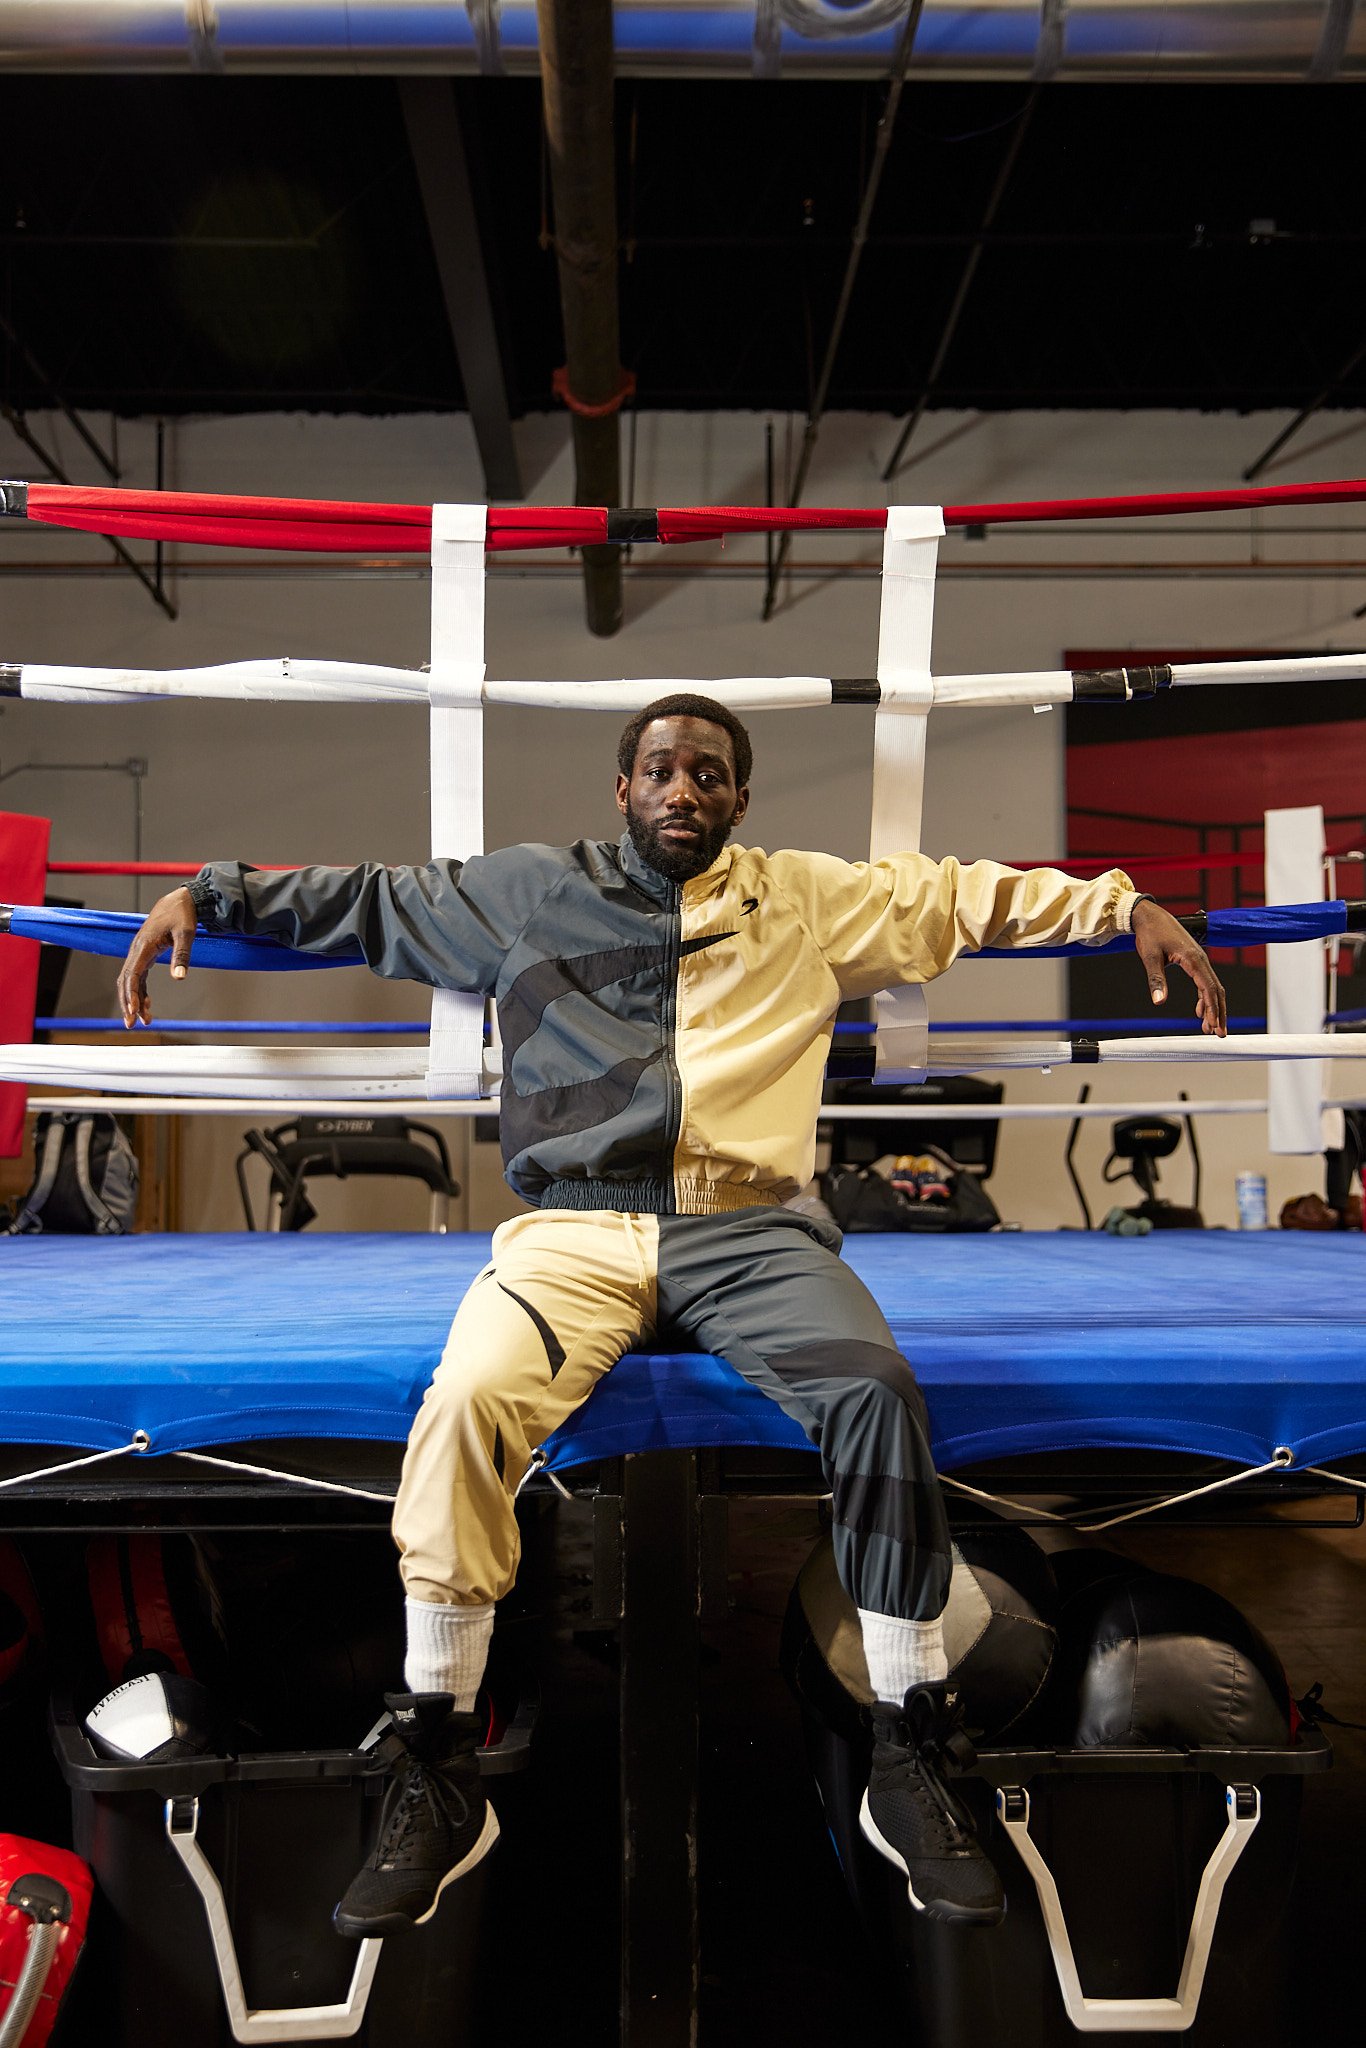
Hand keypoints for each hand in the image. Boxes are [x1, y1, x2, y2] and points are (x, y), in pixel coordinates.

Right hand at [117, 887, 196, 1027]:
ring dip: (133, 1000)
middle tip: (131, 1024)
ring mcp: (139, 952)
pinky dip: (141, 992)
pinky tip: (147, 1005)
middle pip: (126, 981)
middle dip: (127, 1003)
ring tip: (143, 1021)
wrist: (180, 901)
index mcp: (144, 945)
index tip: (134, 1011)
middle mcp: (137, 950)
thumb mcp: (186, 934)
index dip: (131, 994)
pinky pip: (138, 977)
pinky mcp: (145, 955)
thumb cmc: (183, 915)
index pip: (132, 974)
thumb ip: (182, 955)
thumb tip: (180, 977)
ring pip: (130, 981)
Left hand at [1130, 899, 1226, 1036]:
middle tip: (1219, 1034)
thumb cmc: (1150, 934)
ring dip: (1212, 1007)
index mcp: (1193, 959)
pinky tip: (1199, 1011)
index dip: (1213, 1009)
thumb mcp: (1150, 957)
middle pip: (1216, 990)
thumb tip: (1158, 1002)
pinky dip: (1204, 998)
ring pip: (1211, 987)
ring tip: (1209, 1028)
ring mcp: (1199, 960)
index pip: (1208, 988)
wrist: (1149, 915)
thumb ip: (1156, 980)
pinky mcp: (1193, 961)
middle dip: (1219, 1012)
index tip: (1214, 1026)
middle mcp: (1201, 960)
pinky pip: (1204, 982)